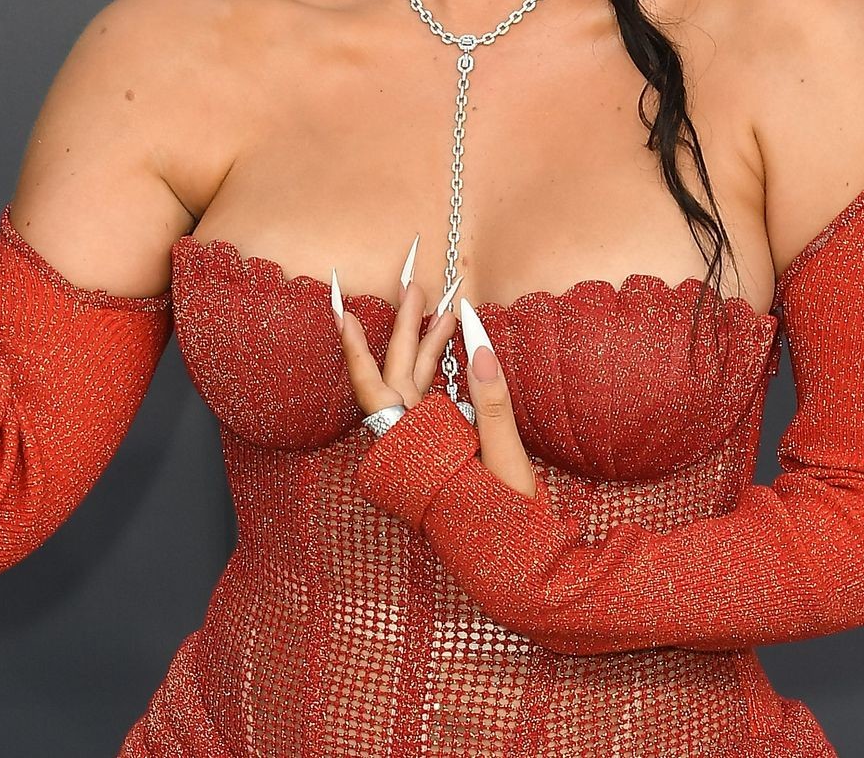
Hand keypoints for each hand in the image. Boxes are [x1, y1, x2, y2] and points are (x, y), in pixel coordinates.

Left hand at [337, 235, 539, 499]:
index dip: (358, 351)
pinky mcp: (437, 454)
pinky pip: (428, 403)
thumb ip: (491, 401)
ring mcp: (422, 450)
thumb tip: (479, 345)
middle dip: (407, 330)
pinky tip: (452, 350)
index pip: (376, 391)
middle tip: (417, 288)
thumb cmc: (509, 524)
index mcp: (413, 451)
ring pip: (414, 388)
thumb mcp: (506, 461)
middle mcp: (410, 448)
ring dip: (427, 348)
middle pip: (397, 377)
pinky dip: (438, 373)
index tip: (345, 314)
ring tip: (446, 311)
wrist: (518, 575)